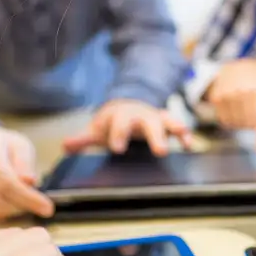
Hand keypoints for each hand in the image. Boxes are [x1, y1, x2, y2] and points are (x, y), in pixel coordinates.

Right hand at [0, 124, 53, 219]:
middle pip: (0, 203)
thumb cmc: (2, 145)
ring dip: (15, 210)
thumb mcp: (19, 145)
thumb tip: (30, 181)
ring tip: (25, 197)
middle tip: (39, 202)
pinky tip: (13, 200)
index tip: (49, 209)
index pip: (8, 184)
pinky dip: (6, 212)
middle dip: (23, 206)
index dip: (29, 199)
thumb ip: (24, 163)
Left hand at [63, 99, 191, 156]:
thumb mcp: (97, 129)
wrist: (128, 104)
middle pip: (148, 122)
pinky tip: (189, 145)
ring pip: (167, 121)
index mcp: (121, 115)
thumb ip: (83, 139)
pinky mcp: (167, 123)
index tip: (118, 148)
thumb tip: (65, 146)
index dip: (119, 135)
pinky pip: (178, 127)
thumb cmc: (112, 122)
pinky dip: (185, 135)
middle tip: (160, 151)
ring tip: (183, 137)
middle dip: (154, 136)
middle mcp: (140, 114)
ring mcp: (155, 117)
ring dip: (176, 128)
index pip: (119, 123)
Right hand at [206, 59, 255, 152]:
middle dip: (254, 124)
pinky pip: (225, 121)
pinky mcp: (217, 97)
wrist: (239, 64)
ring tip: (245, 109)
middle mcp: (243, 89)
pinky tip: (235, 108)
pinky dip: (232, 120)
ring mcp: (228, 93)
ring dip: (242, 123)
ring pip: (236, 124)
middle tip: (255, 114)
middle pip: (249, 123)